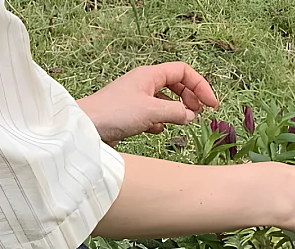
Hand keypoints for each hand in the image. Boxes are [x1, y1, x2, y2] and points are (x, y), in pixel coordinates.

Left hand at [76, 63, 219, 144]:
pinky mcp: (126, 115)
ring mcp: (134, 99)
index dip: (200, 86)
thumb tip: (191, 115)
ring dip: (175, 110)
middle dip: (190, 98)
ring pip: (163, 100)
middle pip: (175, 84)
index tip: (211, 104)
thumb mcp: (152, 111)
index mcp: (150, 75)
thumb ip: (176, 112)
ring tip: (184, 121)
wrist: (84, 130)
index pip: (183, 72)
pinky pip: (149, 114)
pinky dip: (159, 121)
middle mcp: (142, 84)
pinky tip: (159, 130)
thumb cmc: (114, 114)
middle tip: (199, 113)